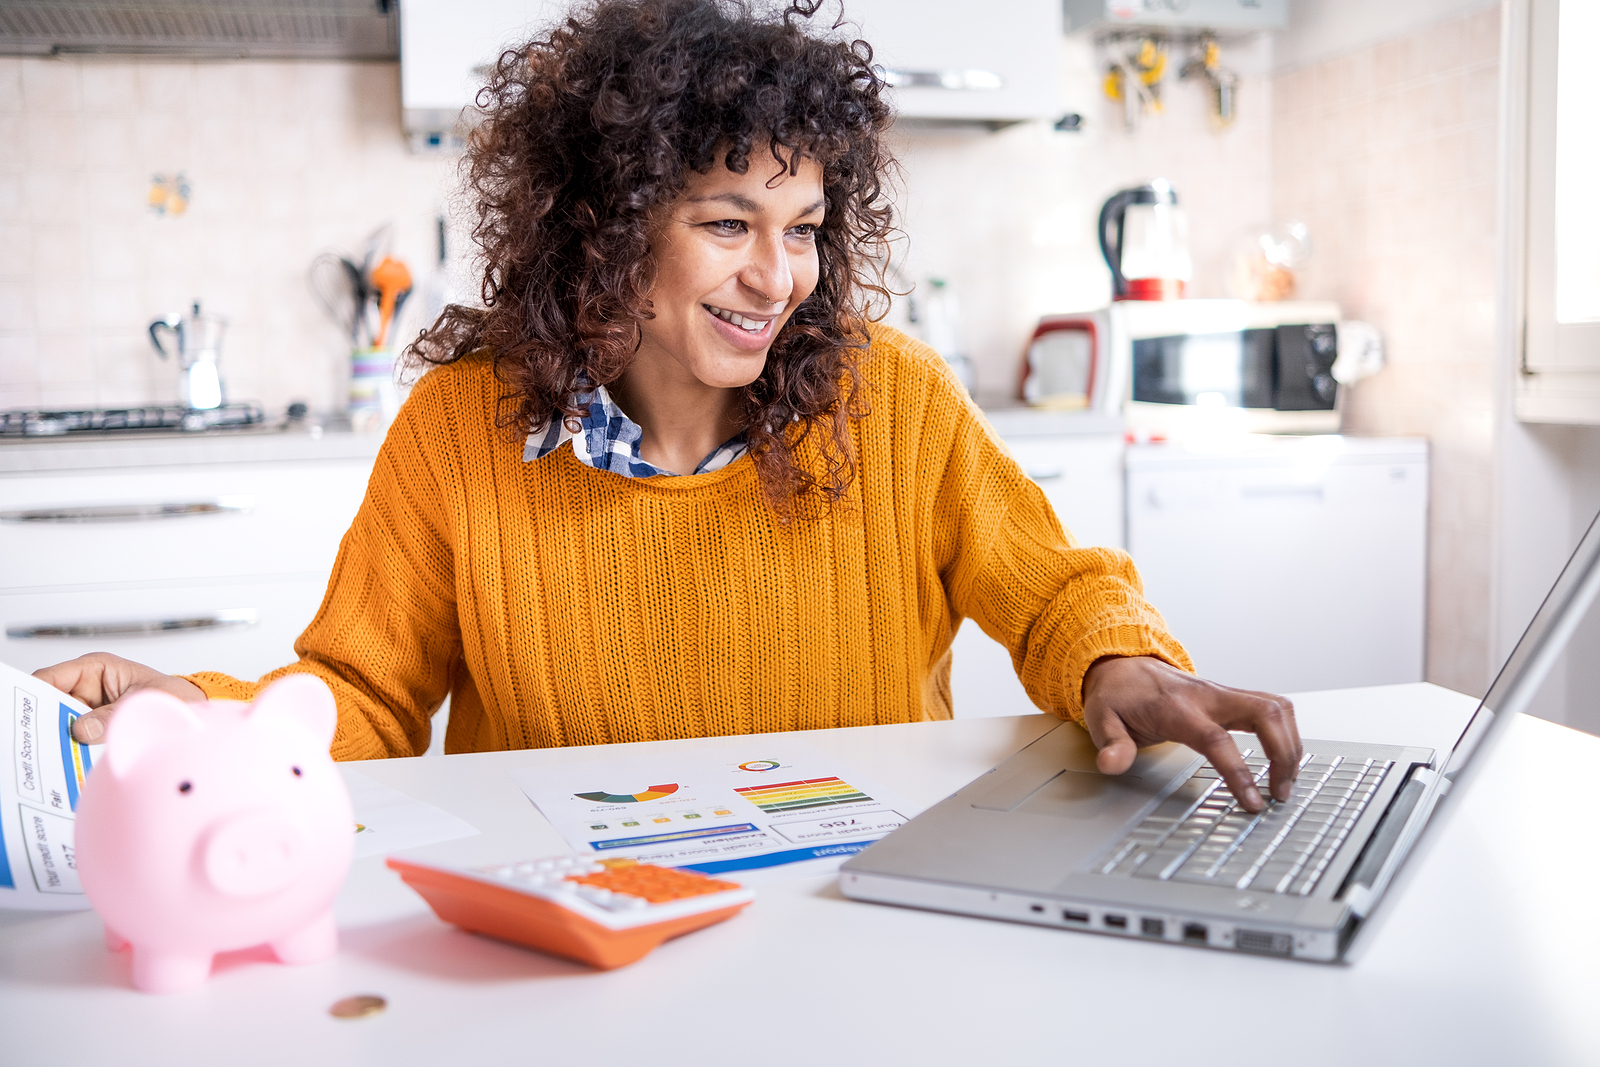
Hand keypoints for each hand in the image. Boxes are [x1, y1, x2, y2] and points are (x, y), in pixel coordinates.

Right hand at [34, 653, 204, 744]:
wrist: (190, 710)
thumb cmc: (171, 695)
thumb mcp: (142, 702)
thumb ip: (110, 716)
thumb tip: (81, 730)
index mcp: (96, 668)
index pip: (51, 677)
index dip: (33, 693)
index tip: (24, 713)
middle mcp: (86, 686)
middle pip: (49, 702)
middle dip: (41, 720)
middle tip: (35, 740)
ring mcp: (88, 707)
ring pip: (58, 722)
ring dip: (55, 737)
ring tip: (50, 753)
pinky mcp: (93, 726)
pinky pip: (73, 737)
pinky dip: (69, 747)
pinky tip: (68, 759)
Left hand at [1081, 656, 1300, 812]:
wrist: (1122, 663)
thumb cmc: (1118, 694)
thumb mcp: (1101, 719)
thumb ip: (1111, 744)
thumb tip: (1112, 764)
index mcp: (1177, 708)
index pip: (1217, 740)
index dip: (1238, 771)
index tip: (1253, 801)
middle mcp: (1208, 697)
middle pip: (1265, 714)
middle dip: (1284, 754)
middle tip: (1280, 793)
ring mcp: (1223, 694)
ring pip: (1277, 708)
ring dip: (1291, 744)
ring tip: (1286, 782)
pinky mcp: (1232, 698)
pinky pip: (1273, 708)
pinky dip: (1287, 732)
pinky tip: (1285, 757)